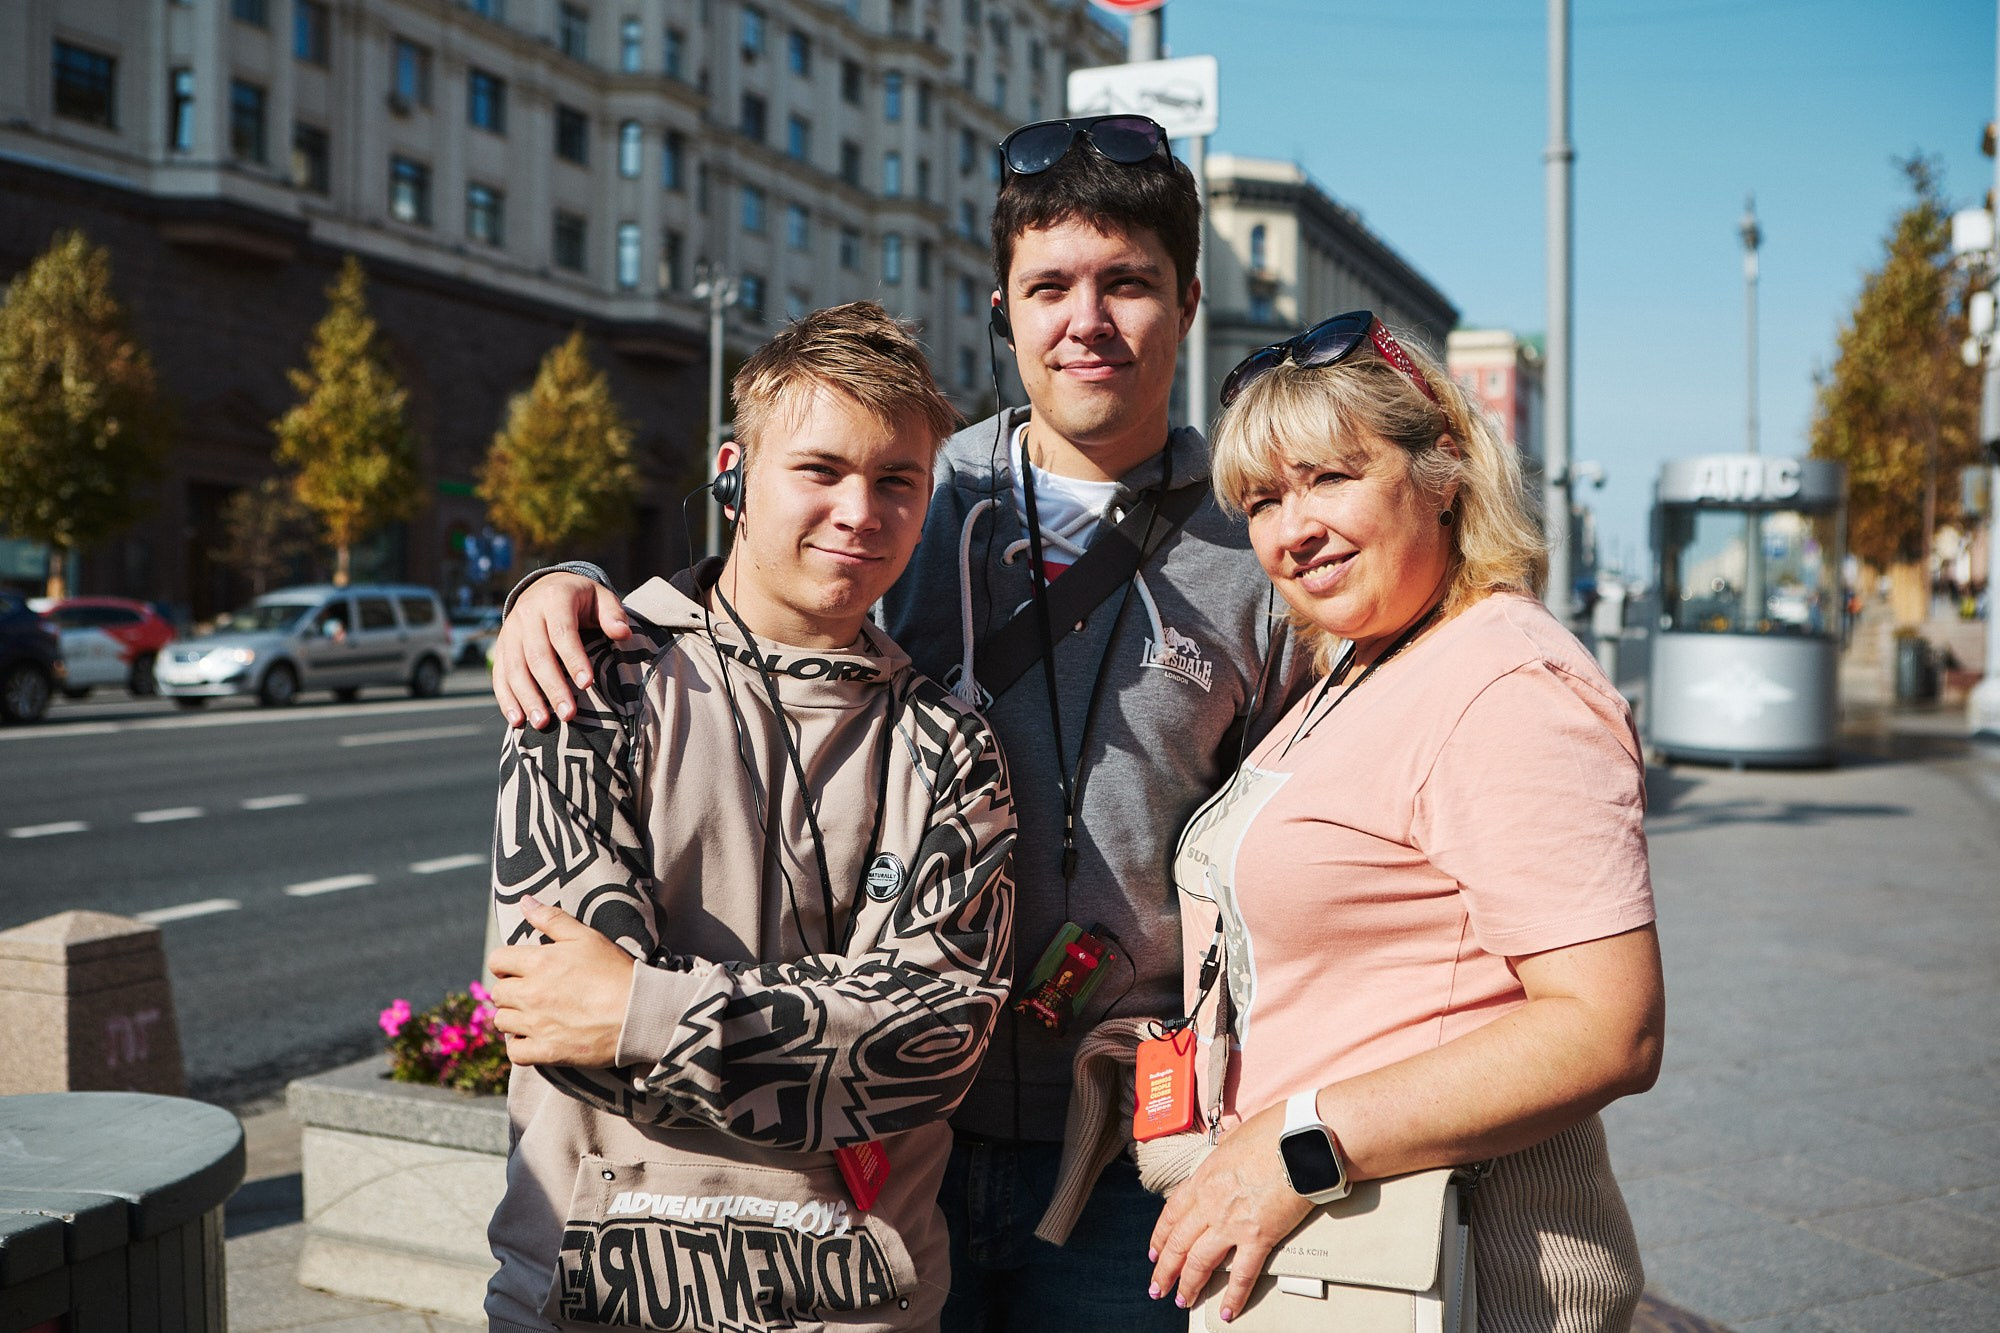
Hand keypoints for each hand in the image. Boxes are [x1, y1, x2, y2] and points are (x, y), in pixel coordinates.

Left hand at [487, 896, 636, 1067]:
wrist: (639, 1012)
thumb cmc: (615, 971)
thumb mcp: (587, 937)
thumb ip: (552, 919)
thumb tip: (524, 902)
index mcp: (538, 962)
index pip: (497, 960)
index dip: (507, 962)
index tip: (521, 968)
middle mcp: (531, 994)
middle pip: (497, 993)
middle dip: (511, 989)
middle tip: (533, 990)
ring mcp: (537, 1025)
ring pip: (502, 1022)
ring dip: (514, 1017)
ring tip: (535, 1014)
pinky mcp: (547, 1051)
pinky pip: (515, 1052)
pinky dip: (520, 1046)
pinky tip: (534, 1038)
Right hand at [491, 573, 628, 728]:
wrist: (545, 588)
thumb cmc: (581, 599)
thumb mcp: (600, 597)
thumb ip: (613, 613)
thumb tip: (622, 633)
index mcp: (554, 599)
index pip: (562, 632)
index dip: (573, 659)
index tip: (586, 684)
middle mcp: (527, 615)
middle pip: (537, 656)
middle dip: (552, 687)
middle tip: (568, 714)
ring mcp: (510, 633)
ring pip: (515, 668)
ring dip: (528, 698)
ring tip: (543, 723)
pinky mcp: (501, 648)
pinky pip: (500, 676)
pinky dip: (507, 699)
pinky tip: (518, 721)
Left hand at [1148, 1100, 1311, 1320]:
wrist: (1298, 1139)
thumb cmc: (1272, 1132)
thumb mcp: (1234, 1139)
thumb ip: (1223, 1155)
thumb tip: (1225, 1155)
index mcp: (1203, 1178)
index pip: (1171, 1214)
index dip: (1159, 1237)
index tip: (1154, 1253)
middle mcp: (1210, 1203)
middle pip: (1178, 1243)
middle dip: (1165, 1269)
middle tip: (1157, 1287)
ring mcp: (1231, 1222)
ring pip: (1200, 1261)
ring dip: (1188, 1285)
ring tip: (1182, 1301)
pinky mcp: (1258, 1236)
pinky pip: (1241, 1274)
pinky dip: (1233, 1296)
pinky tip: (1227, 1312)